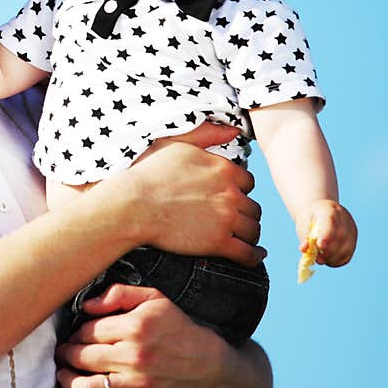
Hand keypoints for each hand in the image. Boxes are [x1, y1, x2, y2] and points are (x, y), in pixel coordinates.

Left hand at [55, 284, 228, 387]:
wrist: (209, 363)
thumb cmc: (177, 327)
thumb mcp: (153, 298)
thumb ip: (118, 294)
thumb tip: (86, 305)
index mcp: (135, 327)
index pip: (88, 331)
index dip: (76, 332)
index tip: (75, 334)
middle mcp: (135, 357)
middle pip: (84, 357)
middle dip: (68, 354)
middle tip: (63, 353)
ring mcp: (140, 386)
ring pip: (91, 387)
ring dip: (69, 381)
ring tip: (63, 374)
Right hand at [124, 122, 264, 266]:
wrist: (134, 205)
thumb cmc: (149, 174)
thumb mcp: (176, 145)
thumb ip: (206, 135)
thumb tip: (233, 130)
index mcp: (223, 169)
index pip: (248, 182)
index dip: (240, 190)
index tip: (231, 197)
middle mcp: (230, 193)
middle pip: (253, 207)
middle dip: (245, 213)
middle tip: (236, 219)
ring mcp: (226, 218)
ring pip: (253, 230)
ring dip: (250, 234)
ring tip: (244, 238)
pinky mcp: (218, 242)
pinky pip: (247, 253)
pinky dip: (253, 256)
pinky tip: (254, 256)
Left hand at [296, 199, 356, 267]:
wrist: (318, 211)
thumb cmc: (309, 218)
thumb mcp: (303, 222)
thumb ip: (304, 235)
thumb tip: (304, 249)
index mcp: (329, 209)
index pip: (331, 222)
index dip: (327, 235)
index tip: (320, 246)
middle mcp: (344, 218)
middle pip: (341, 237)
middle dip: (329, 251)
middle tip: (317, 260)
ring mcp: (351, 229)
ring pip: (347, 248)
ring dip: (334, 258)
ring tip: (321, 260)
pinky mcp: (353, 239)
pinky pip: (348, 254)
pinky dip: (338, 261)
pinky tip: (328, 261)